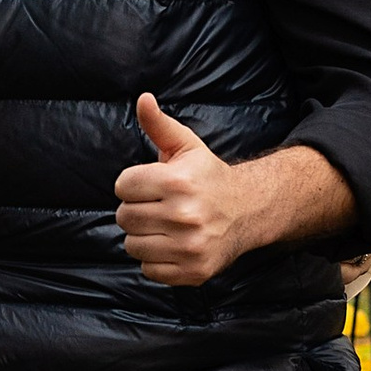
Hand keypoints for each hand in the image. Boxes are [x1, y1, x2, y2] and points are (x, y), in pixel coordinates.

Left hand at [115, 97, 360, 288]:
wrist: (248, 211)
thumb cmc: (208, 176)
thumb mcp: (185, 146)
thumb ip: (159, 124)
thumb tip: (143, 99)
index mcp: (178, 182)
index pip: (122, 186)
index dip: (133, 183)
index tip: (152, 184)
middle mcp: (184, 215)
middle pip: (124, 217)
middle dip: (137, 209)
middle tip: (158, 206)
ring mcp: (190, 247)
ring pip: (132, 246)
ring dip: (143, 236)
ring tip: (164, 226)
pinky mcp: (193, 271)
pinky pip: (149, 270)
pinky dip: (156, 260)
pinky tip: (173, 245)